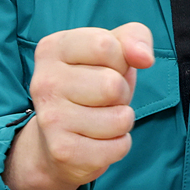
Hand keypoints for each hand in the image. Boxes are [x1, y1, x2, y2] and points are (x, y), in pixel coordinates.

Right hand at [5, 22, 153, 189]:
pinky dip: (119, 145)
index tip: (108, 67)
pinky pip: (118, 147)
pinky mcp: (62, 152)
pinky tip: (98, 141)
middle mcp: (44, 82)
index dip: (120, 60)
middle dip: (122, 93)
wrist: (58, 140)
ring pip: (119, 119)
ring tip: (101, 118)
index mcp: (53, 48)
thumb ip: (134, 37)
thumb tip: (145, 58)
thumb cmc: (93, 84)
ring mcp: (50, 119)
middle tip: (104, 98)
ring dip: (122, 121)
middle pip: (112, 85)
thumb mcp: (113, 51)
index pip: (105, 46)